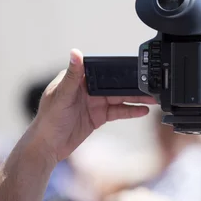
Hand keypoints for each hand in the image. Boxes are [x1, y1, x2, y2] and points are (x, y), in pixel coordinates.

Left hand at [31, 49, 154, 163]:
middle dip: (132, 86)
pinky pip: (118, 112)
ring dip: (135, 99)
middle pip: (114, 86)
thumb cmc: (48, 120)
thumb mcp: (61, 96)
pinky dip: (130, 111)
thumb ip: (72, 76)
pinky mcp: (98, 117)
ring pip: (119, 99)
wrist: (47, 147)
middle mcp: (87, 89)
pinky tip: (142, 111)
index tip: (135, 70)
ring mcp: (94, 103)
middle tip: (149, 86)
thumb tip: (75, 53)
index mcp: (77, 79)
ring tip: (152, 99)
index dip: (118, 70)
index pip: (101, 71)